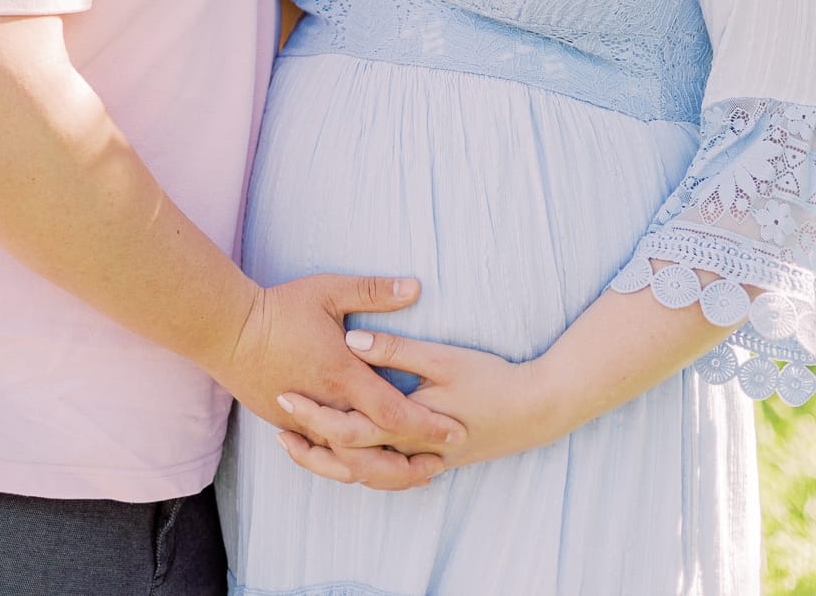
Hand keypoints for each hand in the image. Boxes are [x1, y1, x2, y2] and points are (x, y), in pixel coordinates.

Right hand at [211, 277, 465, 488]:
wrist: (226, 331)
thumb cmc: (280, 308)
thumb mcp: (329, 291)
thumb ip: (373, 292)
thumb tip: (415, 287)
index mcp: (342, 376)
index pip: (394, 413)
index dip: (427, 426)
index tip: (454, 432)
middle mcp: (326, 408)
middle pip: (375, 455)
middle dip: (411, 464)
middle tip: (440, 464)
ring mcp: (305, 424)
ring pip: (348, 466)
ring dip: (383, 474)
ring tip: (411, 472)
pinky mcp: (287, 427)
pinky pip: (323, 459)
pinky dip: (349, 468)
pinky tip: (366, 467)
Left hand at [276, 328, 565, 486]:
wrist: (536, 410)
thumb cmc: (490, 380)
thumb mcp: (442, 357)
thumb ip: (396, 349)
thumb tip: (352, 340)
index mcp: (408, 425)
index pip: (349, 429)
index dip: (313, 415)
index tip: (284, 396)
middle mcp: (410, 451)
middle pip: (349, 459)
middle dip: (312, 445)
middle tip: (280, 425)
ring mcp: (422, 461)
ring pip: (366, 474)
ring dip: (331, 462)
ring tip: (301, 443)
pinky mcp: (431, 461)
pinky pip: (387, 474)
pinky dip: (362, 467)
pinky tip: (347, 453)